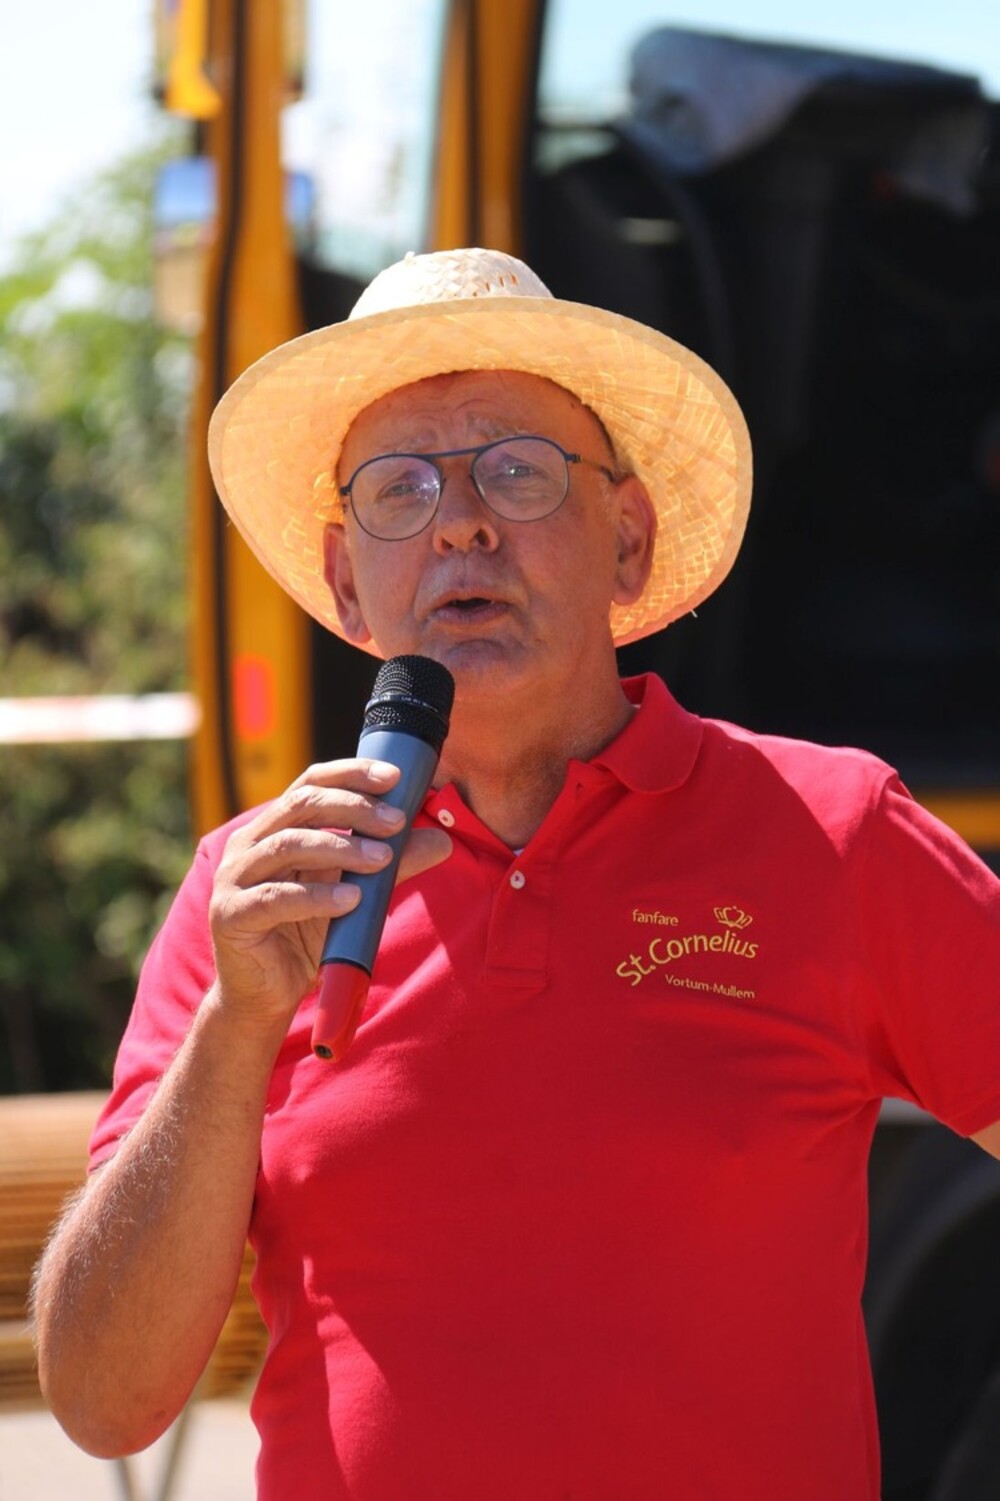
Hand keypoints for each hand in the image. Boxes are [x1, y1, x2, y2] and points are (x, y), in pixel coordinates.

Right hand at [208, 758, 451, 1028]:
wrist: (266, 995)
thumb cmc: (304, 936)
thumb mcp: (354, 894)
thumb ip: (390, 866)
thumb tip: (442, 842)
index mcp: (273, 828)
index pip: (311, 782)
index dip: (351, 774)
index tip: (395, 778)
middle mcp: (248, 844)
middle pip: (301, 806)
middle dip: (353, 808)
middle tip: (396, 823)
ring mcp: (234, 878)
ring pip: (287, 846)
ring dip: (341, 848)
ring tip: (382, 860)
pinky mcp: (230, 915)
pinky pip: (275, 897)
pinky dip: (317, 896)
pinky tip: (351, 900)